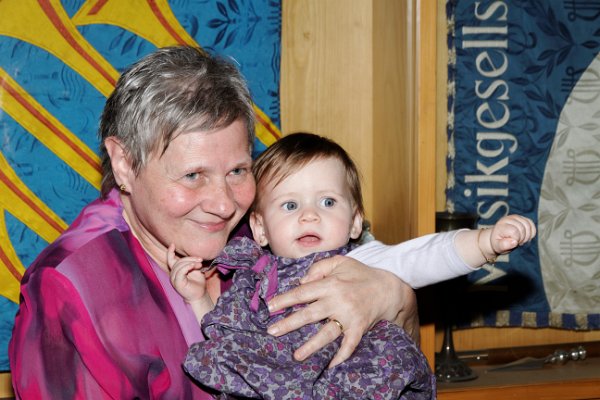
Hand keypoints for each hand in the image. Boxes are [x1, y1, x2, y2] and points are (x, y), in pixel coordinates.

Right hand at [167, 244, 206, 302]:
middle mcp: (173, 275)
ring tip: (199, 264)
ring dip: (190, 262)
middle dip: (190, 258)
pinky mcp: (177, 283)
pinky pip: (180, 272)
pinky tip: (193, 266)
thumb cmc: (198, 284)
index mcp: (176, 271)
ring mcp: (174, 279)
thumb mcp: (195, 270)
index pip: (170, 260)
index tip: (172, 244)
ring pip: (179, 265)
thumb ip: (192, 263)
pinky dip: (187, 267)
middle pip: (178, 261)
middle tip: (200, 260)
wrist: (199, 296)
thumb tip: (195, 258)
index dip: (170, 252)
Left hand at [266, 255, 417, 367]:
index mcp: (331, 283)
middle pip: (310, 314)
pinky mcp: (360, 328)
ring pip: (327, 333)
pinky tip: (329, 364)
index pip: (303, 292)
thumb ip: (319, 268)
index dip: (285, 299)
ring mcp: (350, 316)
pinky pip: (350, 345)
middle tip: (272, 331)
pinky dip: (341, 355)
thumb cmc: (361, 274)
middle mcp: (339, 300)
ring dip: (311, 345)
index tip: (270, 307)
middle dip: (289, 323)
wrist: (389, 288)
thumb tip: (301, 282)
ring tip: (296, 355)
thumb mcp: (340, 262)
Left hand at [489, 215, 536, 254]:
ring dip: (527, 236)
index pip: (514, 231)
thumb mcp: (498, 247)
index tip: (512, 242)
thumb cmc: (498, 243)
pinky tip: (525, 237)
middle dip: (522, 238)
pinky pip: (531, 225)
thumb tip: (514, 242)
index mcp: (501, 225)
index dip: (516, 240)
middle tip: (516, 242)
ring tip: (520, 240)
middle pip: (522, 228)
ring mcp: (516, 217)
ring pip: (528, 226)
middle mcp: (508, 219)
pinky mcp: (522, 218)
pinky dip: (531, 233)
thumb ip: (504, 245)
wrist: (498, 237)